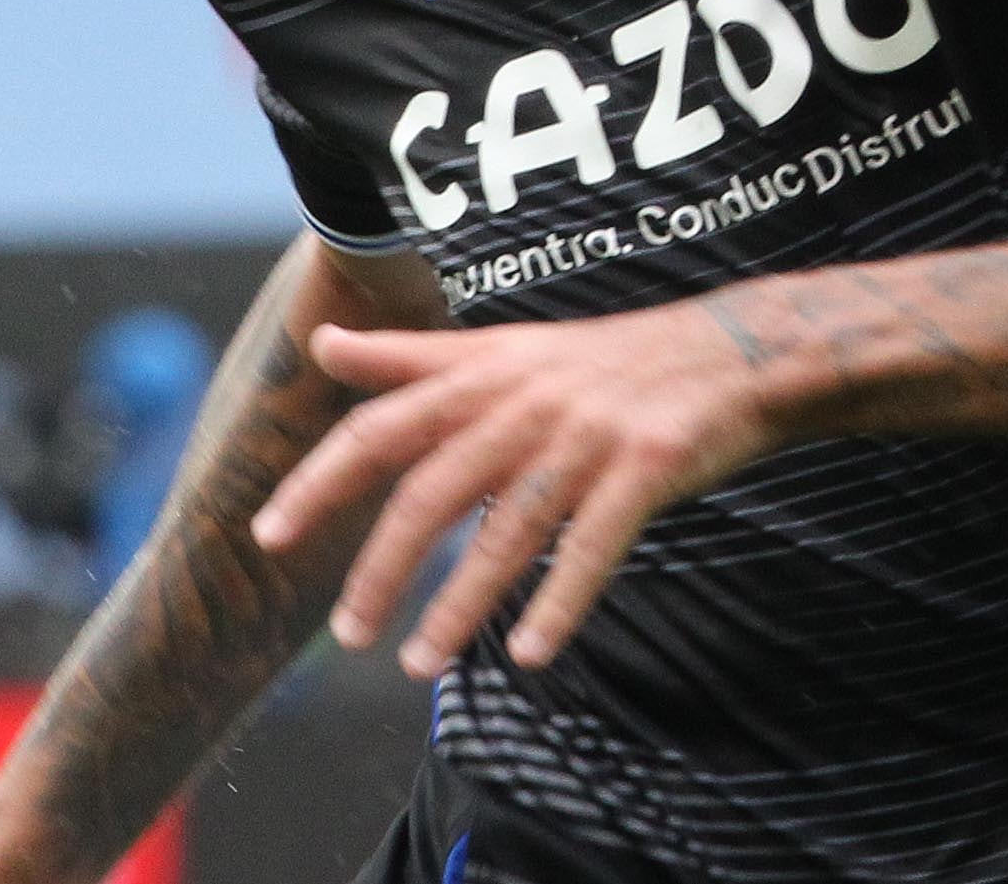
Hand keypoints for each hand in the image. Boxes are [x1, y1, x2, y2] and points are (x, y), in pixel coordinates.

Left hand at [250, 306, 772, 678]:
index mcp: (489, 374)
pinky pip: (593, 546)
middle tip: (349, 635)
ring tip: (418, 663)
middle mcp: (530, 402)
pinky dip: (559, 603)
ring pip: (507, 530)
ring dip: (458, 605)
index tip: (269, 536)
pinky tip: (529, 653)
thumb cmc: (613, 360)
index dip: (321, 481)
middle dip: (382, 568)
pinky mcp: (648, 465)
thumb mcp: (508, 348)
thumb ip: (411, 357)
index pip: (384, 427)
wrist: (737, 351)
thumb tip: (324, 344)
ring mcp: (590, 435)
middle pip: (432, 490)